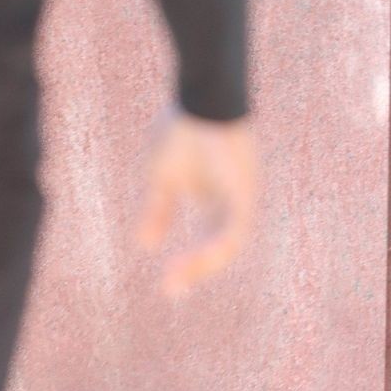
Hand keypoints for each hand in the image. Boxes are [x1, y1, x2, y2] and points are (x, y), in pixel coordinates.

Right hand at [136, 109, 258, 296]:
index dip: (191, 262)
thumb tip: (144, 246)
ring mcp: (241, 195)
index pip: (208, 237)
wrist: (198, 100)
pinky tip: (195, 261)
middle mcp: (231, 198)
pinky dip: (216, 248)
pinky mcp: (246, 191)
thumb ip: (158, 211)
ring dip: (204, 264)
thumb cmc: (180, 130)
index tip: (169, 284)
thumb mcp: (162, 179)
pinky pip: (236, 230)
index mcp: (214, 195)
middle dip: (197, 269)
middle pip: (220, 244)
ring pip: (229, 242)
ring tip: (177, 280)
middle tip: (172, 291)